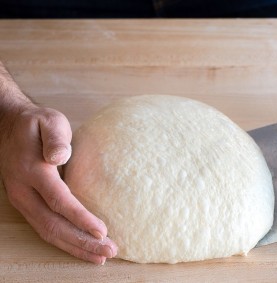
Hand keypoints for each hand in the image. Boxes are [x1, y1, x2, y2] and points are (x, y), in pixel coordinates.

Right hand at [0, 105, 117, 263]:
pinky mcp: (26, 205)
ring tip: (101, 256)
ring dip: (75, 246)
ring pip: (48, 231)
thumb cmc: (37, 124)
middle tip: (109, 250)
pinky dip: (65, 241)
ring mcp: (22, 200)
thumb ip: (55, 138)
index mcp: (32, 170)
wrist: (9, 127)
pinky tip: (82, 247)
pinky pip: (45, 228)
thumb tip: (59, 156)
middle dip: (82, 240)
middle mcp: (23, 190)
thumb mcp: (49, 121)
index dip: (80, 217)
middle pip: (53, 224)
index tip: (102, 230)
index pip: (58, 200)